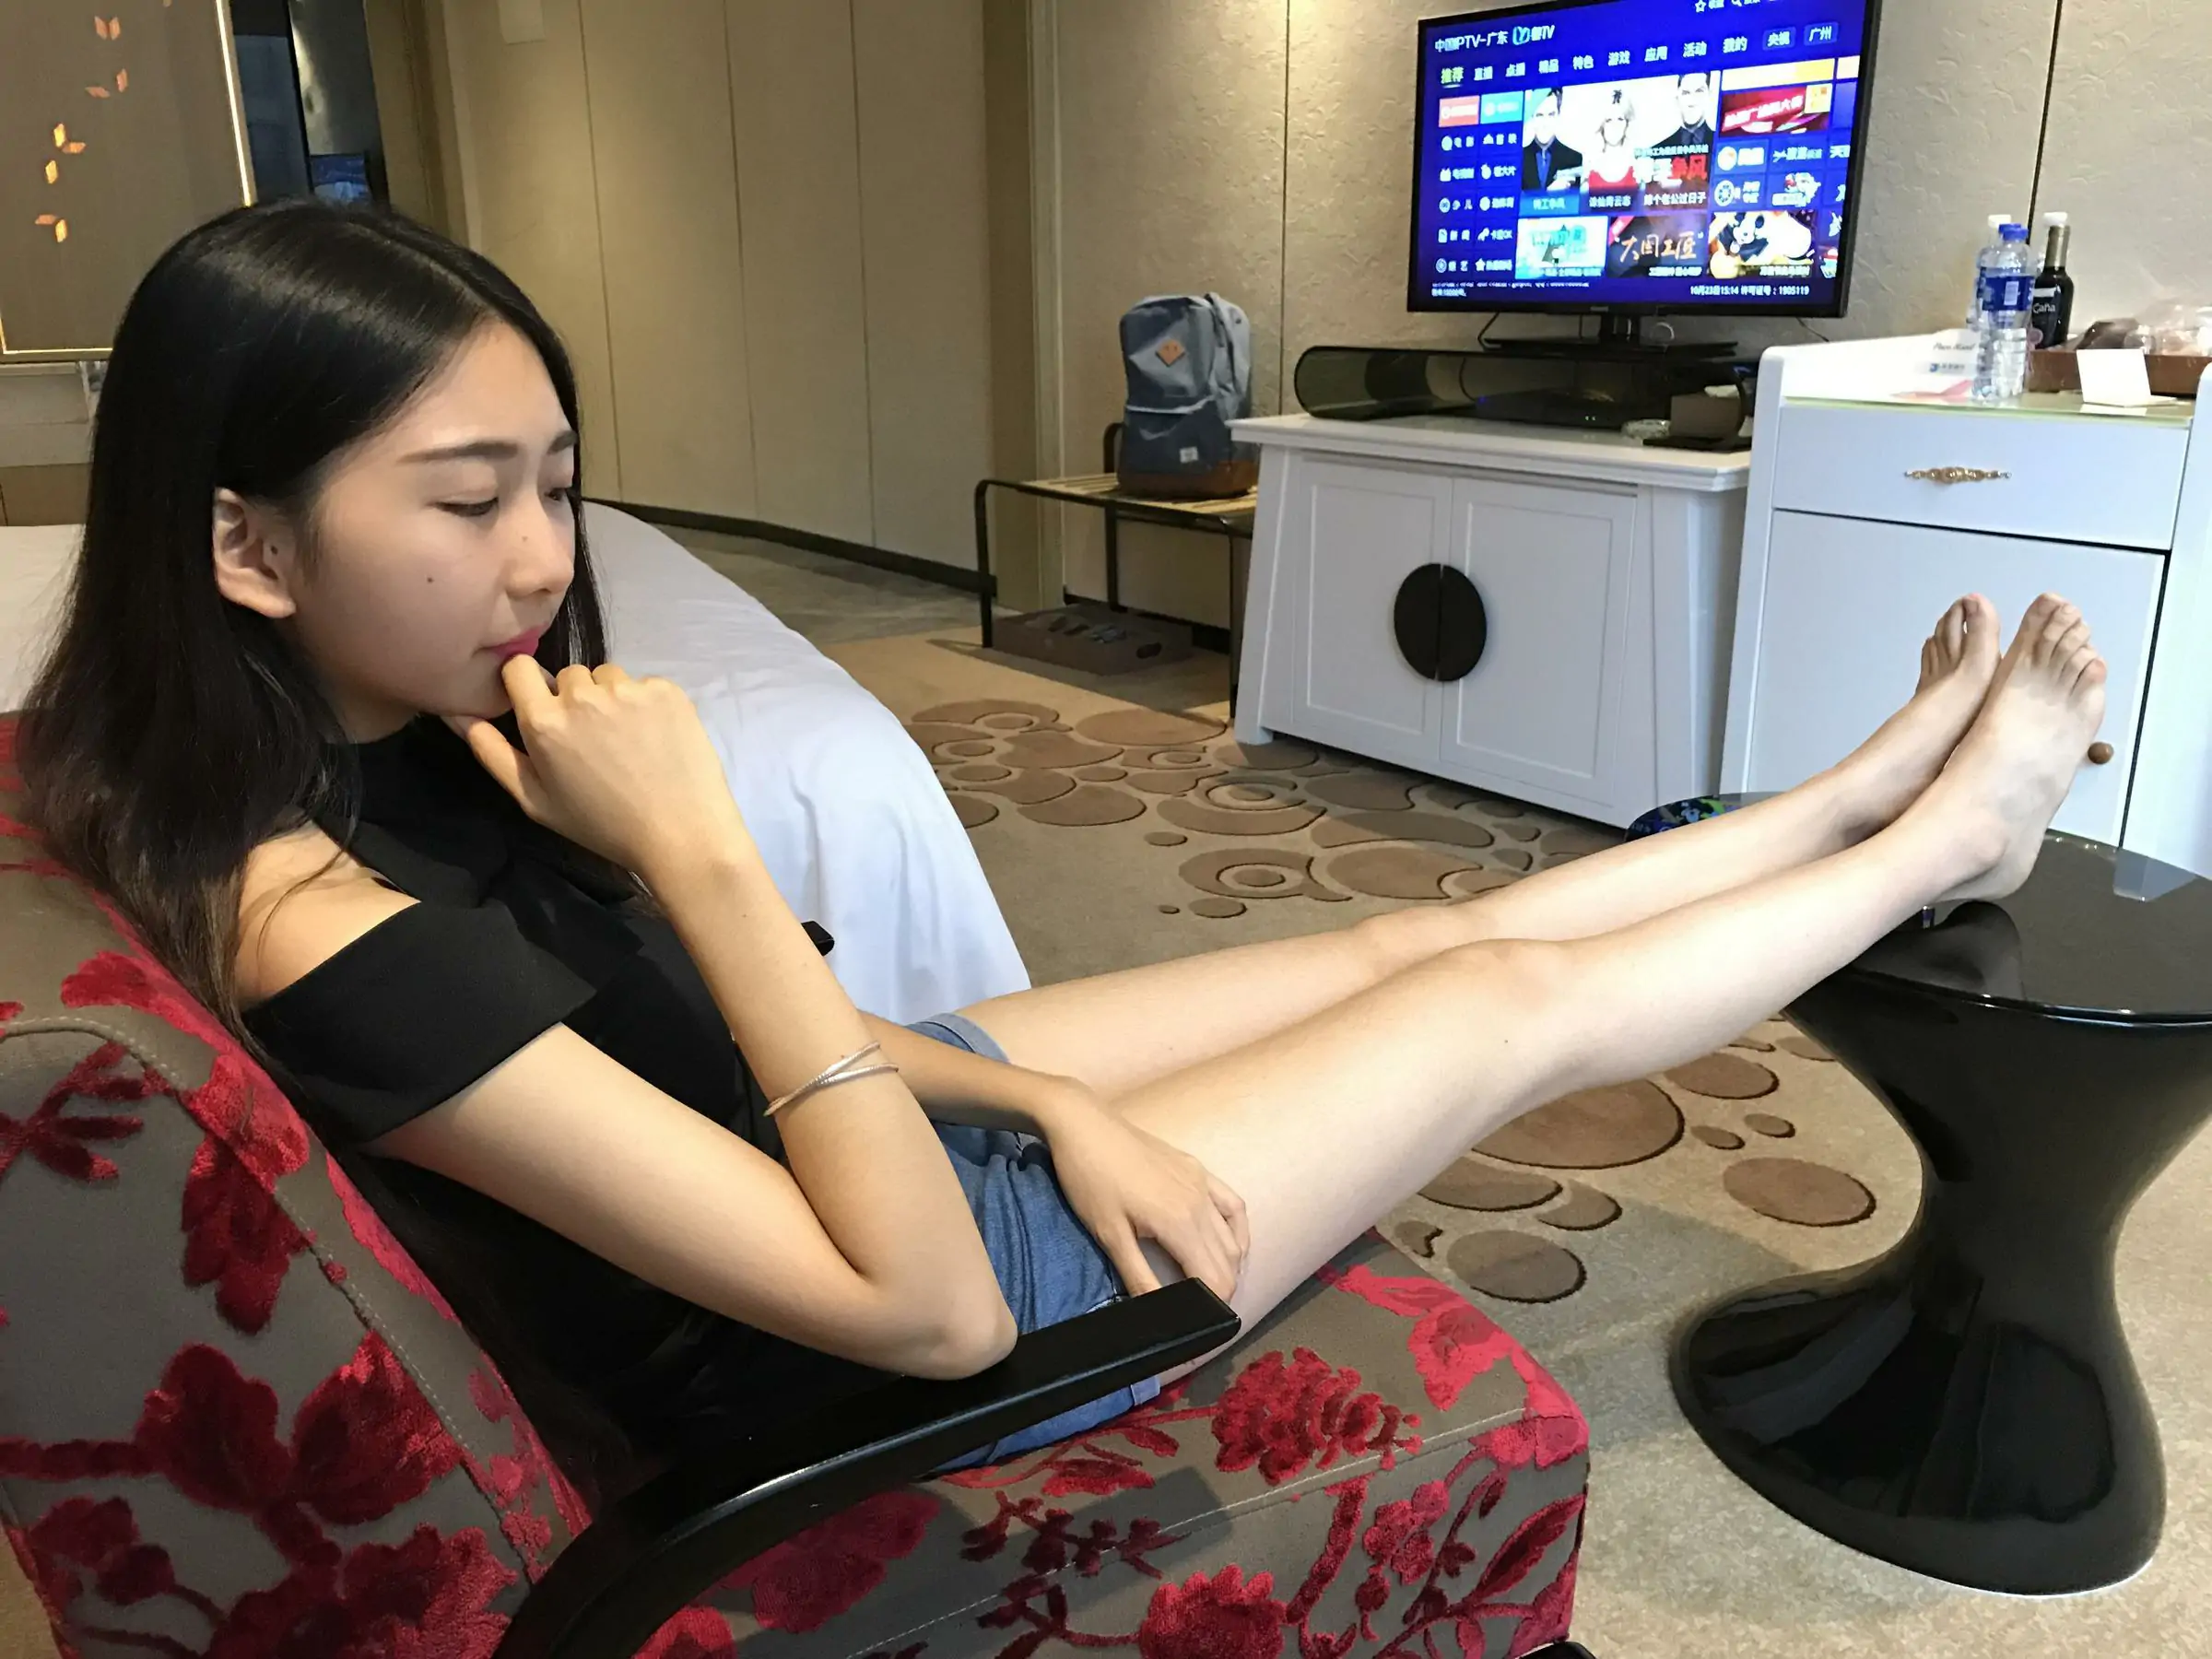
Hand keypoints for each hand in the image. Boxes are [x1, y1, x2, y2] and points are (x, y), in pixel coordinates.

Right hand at [449, 659, 750, 879]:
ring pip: (607, 677)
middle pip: (568, 675)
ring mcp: (629, 689)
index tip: (541, 707)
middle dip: (574, 700)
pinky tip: (655, 740)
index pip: (519, 668)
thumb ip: (493, 754)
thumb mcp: (536, 801)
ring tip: (627, 742)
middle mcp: (583, 695)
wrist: (682, 834)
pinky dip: (647, 704)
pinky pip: (645, 684)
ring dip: (610, 699)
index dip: (527, 685)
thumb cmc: (602, 825)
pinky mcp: (667, 690)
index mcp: (544, 721)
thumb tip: (459, 715)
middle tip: (593, 743)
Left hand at [1034, 1088, 1249, 1302]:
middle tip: (1198, 1314)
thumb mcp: (1109, 1235)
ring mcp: (1202, 1183)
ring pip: (1233, 1237)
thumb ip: (1139, 1278)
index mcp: (1180, 1223)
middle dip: (1219, 1294)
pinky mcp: (1198, 1169)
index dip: (1212, 1310)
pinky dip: (1237, 1231)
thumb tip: (1159, 1316)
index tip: (1198, 1326)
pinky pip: (1233, 1205)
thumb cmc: (1089, 1181)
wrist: (1083, 1124)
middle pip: (1228, 1263)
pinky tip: (1230, 1246)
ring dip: (1228, 1267)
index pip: (1215, 1279)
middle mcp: (1201, 1203)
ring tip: (1207, 1287)